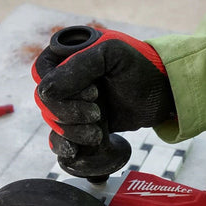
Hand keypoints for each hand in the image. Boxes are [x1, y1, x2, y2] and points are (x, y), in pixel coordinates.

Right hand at [32, 27, 175, 157]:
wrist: (163, 96)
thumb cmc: (141, 69)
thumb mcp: (112, 56)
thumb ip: (78, 67)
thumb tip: (45, 91)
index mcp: (66, 54)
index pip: (42, 74)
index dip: (62, 90)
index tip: (95, 94)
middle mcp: (65, 78)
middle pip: (46, 101)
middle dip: (69, 114)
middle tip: (97, 114)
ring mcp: (72, 102)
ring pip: (53, 121)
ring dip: (72, 132)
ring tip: (97, 132)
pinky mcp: (81, 123)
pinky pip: (60, 137)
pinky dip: (64, 145)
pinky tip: (75, 151)